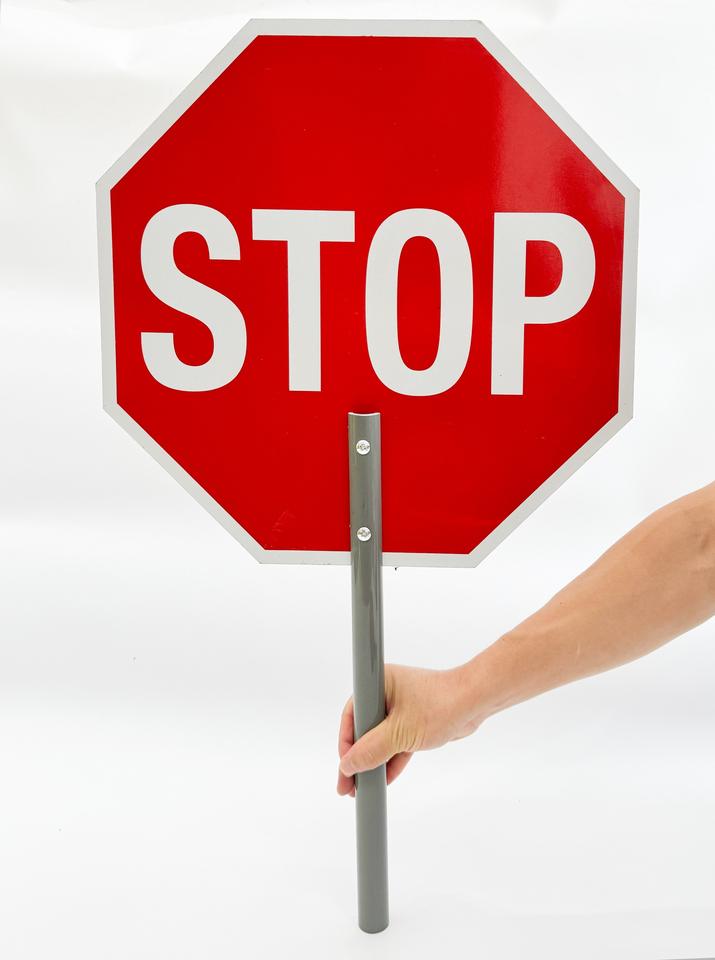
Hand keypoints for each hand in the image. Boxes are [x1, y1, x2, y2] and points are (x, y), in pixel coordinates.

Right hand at [336, 663, 482, 795]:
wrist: (476, 703)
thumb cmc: (441, 705)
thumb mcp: (400, 733)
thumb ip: (372, 750)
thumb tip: (348, 765)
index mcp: (379, 683)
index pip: (351, 715)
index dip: (345, 742)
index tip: (344, 767)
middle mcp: (387, 692)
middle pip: (363, 729)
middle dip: (357, 757)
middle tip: (348, 784)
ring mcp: (401, 708)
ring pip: (380, 739)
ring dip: (373, 761)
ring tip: (362, 787)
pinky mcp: (414, 721)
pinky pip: (396, 743)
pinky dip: (391, 759)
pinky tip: (384, 779)